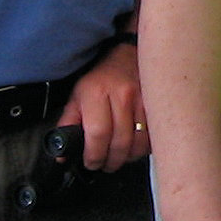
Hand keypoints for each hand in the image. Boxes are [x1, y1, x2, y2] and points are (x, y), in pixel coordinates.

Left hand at [59, 41, 147, 170]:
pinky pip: (153, 135)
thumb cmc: (101, 79)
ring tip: (120, 157)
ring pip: (139, 142)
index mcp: (96, 92)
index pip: (97, 133)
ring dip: (129, 157)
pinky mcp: (158, 103)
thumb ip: (68, 124)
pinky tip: (135, 146)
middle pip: (120, 142)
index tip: (91, 162)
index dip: (94, 155)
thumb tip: (63, 154)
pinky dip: (144, 147)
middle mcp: (121, 94)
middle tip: (105, 164)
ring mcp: (143, 98)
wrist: (127, 56)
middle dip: (111, 161)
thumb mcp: (77, 97)